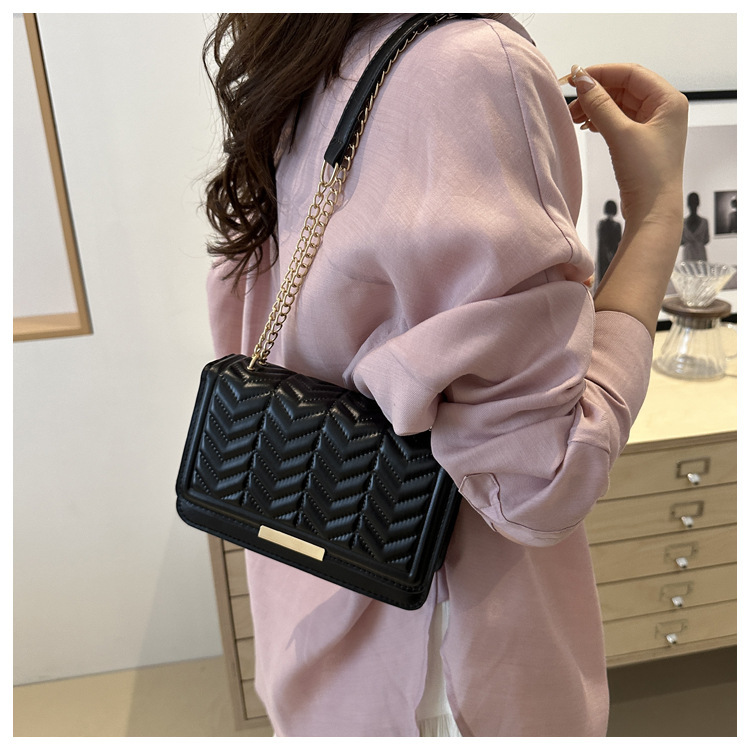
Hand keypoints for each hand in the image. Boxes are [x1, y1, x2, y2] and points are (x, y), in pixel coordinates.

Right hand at [563, 64, 687, 225]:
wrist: (652, 211)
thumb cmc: (647, 174)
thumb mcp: (621, 134)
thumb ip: (599, 105)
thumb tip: (582, 81)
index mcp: (668, 101)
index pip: (631, 74)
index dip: (602, 72)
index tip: (576, 77)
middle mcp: (663, 109)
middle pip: (624, 87)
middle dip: (596, 92)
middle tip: (571, 100)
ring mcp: (652, 125)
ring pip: (618, 104)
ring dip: (596, 107)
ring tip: (574, 116)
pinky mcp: (640, 141)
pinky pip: (618, 120)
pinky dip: (600, 119)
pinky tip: (586, 125)